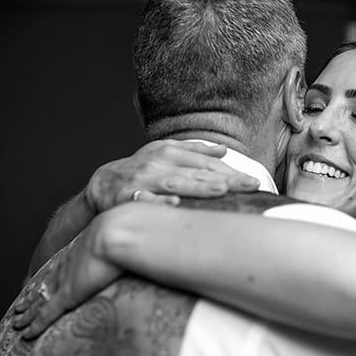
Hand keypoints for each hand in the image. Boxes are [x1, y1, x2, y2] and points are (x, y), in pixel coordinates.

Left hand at [13, 215, 122, 338]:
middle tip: (20, 306)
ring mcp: (65, 280)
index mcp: (81, 249)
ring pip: (39, 301)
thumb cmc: (129, 229)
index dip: (48, 276)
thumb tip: (144, 221)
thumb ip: (133, 236)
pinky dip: (35, 325)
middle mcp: (68, 265)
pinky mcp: (67, 295)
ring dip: (27, 313)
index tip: (39, 282)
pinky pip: (46, 314)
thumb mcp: (129, 232)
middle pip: (44, 284)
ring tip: (17, 321)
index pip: (59, 266)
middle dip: (31, 296)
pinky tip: (26, 334)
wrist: (119, 232)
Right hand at [86, 140, 260, 211]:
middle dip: (224, 179)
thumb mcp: (164, 153)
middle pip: (196, 172)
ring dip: (198, 187)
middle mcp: (158, 164)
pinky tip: (175, 204)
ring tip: (221, 190)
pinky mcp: (125, 197)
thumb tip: (223, 151)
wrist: (101, 183)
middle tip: (248, 186)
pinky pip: (143, 201)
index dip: (232, 172)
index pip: (206, 163)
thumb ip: (194, 152)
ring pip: (175, 183)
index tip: (254, 182)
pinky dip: (158, 203)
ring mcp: (142, 180)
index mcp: (170, 153)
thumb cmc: (140, 170)